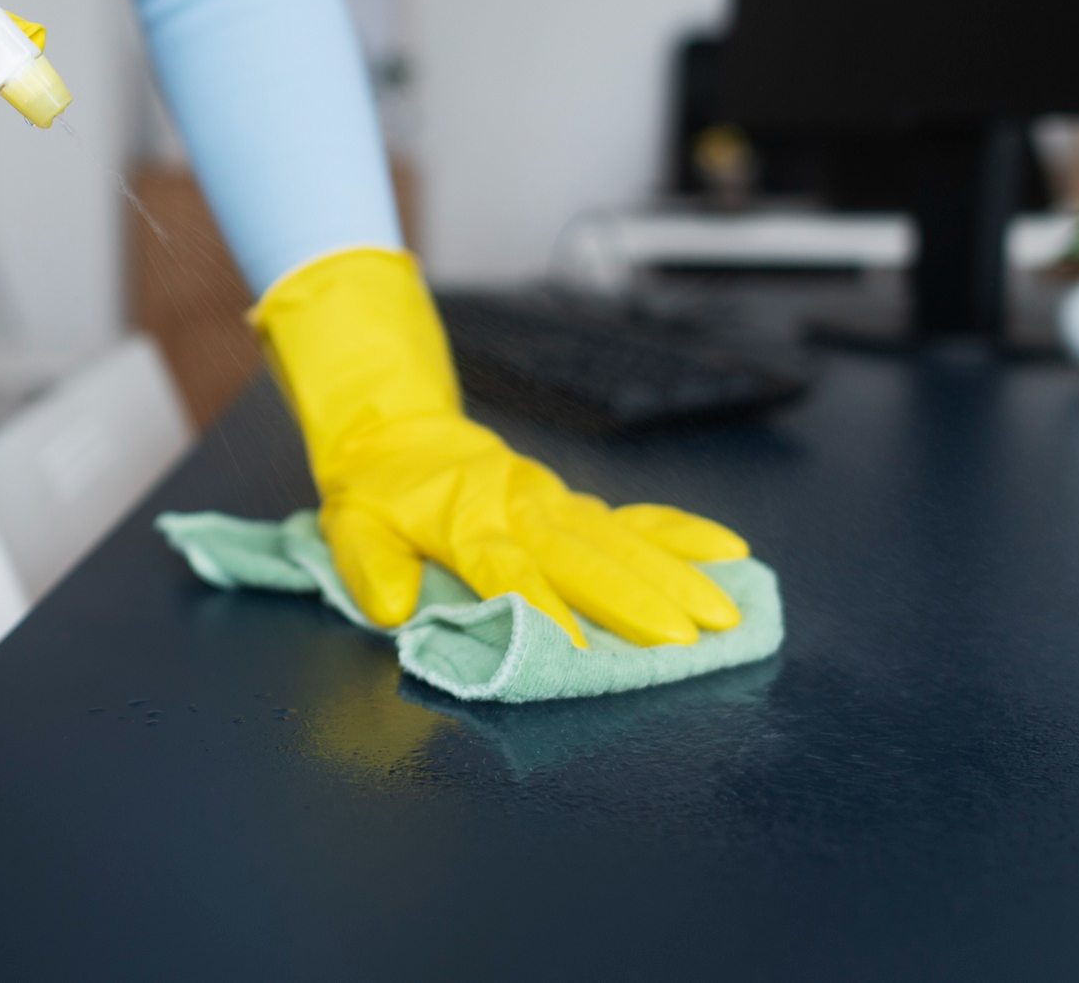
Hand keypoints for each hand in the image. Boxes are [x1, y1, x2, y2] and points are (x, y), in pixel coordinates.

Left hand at [253, 249, 749, 647]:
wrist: (398, 430)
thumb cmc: (376, 490)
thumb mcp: (349, 525)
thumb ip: (371, 567)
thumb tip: (394, 609)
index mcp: (466, 522)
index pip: (509, 571)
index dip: (542, 608)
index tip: (578, 648)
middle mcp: (522, 510)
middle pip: (584, 558)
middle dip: (637, 598)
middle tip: (688, 637)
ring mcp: (554, 503)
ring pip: (620, 540)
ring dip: (674, 574)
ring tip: (724, 610)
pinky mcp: (572, 502)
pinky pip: (633, 517)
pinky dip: (681, 534)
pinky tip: (728, 552)